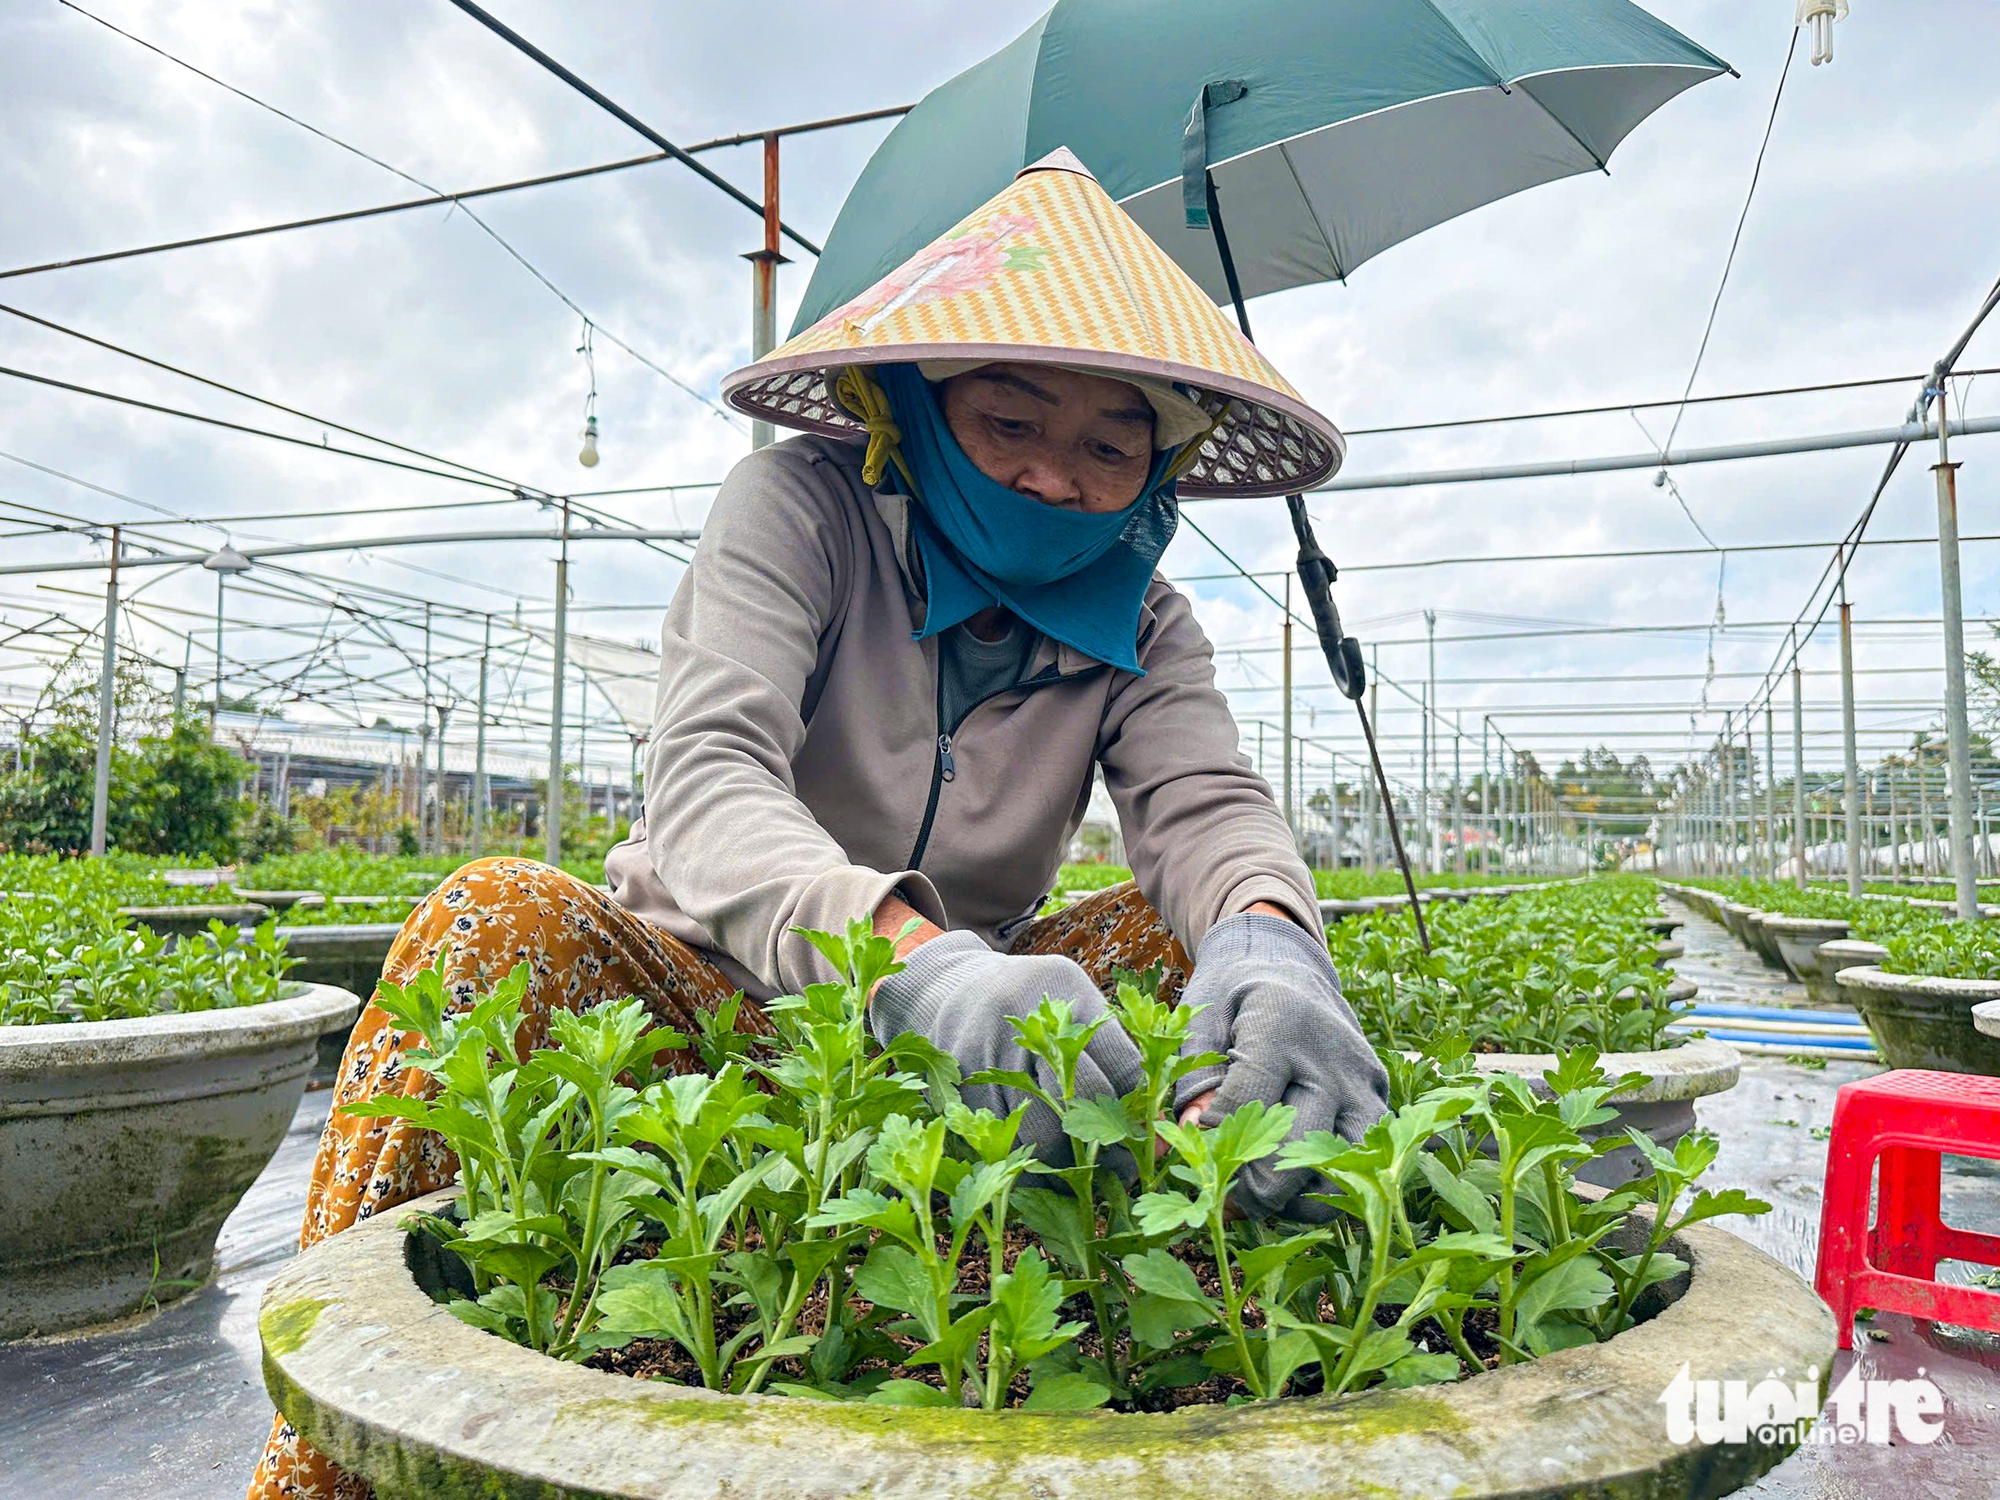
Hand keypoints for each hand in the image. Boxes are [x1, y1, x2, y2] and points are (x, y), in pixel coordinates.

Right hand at [868, 930, 1141, 1162]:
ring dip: (1073, 1170)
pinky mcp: (961, 1087)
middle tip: (1129, 1172)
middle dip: (1113, 1147)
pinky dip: (1030, 1171)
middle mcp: (1027, 1020)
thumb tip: (1155, 1117)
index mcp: (1068, 990)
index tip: (1156, 1143)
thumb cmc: (1029, 1000)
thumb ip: (1109, 1048)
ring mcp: (989, 1054)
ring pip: (1043, 1134)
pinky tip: (1049, 1178)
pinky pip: (1003, 1147)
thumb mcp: (1072, 999)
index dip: (1143, 1113)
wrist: (947, 987)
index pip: (1121, 1066)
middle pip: (1084, 1102)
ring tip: (1094, 1183)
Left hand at [1173, 911, 1388, 1220]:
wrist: (1288, 965)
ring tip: (1262, 1195)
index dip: (1216, 1137)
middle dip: (1255, 1185)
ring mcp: (1361, 1078)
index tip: (1196, 1146)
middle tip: (1226, 1191)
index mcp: (1279, 1024)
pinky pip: (1362, 1161)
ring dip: (1299, 1197)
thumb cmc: (1232, 996)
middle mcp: (1330, 1055)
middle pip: (1298, 1147)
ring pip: (1342, 1166)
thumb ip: (1190, 1077)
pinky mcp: (1379, 1094)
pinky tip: (1291, 1185)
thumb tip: (1186, 1140)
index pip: (1248, 1102)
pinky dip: (1328, 1187)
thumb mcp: (1199, 1017)